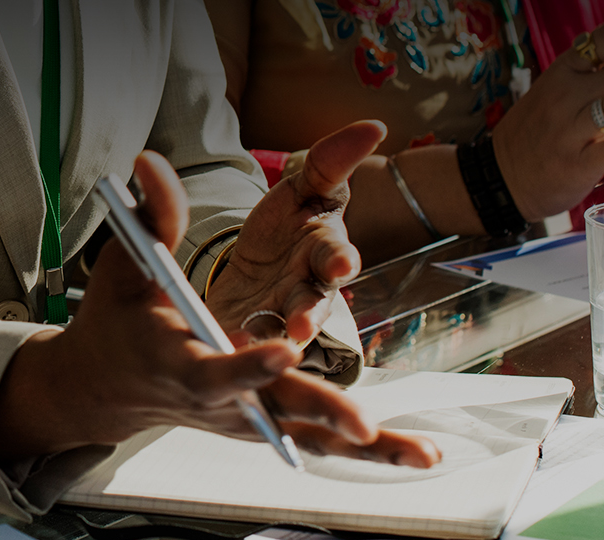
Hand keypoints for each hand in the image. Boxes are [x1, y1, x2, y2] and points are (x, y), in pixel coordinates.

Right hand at [0, 151, 439, 468]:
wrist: (107, 386)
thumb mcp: (123, 266)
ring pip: (310, 436)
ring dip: (367, 449)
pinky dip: (367, 452)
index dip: (247, 364)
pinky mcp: (267, 425)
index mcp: (177, 361)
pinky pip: (320, 440)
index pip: (214, 369)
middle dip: (320, 411)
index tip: (284, 349)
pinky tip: (418, 455)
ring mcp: (246, 418)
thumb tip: (151, 162)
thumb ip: (149, 217)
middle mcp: (218, 399)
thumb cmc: (118, 322)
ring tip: (422, 454)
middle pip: (275, 409)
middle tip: (363, 424)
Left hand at [205, 121, 379, 345]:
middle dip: (309, 313)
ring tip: (259, 350)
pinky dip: (241, 348)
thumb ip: (331, 161)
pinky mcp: (251, 337)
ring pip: (283, 332)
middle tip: (301, 326)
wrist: (252, 271)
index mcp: (322, 250)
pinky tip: (228, 347)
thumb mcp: (301, 189)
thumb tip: (376, 125)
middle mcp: (309, 288)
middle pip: (313, 303)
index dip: (340, 261)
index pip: (337, 255)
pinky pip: (249, 346)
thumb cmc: (285, 227)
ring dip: (271, 342)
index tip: (341, 266)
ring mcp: (281, 317)